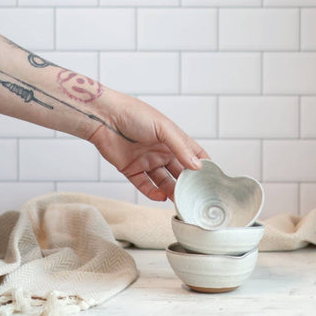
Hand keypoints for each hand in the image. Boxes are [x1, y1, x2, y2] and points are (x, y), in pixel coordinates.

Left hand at [88, 90, 208, 201]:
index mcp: (172, 139)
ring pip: (163, 181)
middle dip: (187, 184)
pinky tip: (161, 196)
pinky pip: (144, 185)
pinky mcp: (131, 169)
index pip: (193, 154)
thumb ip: (181, 147)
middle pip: (179, 172)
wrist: (104, 117)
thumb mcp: (164, 128)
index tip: (212, 180)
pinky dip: (153, 192)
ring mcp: (147, 161)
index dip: (203, 166)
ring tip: (179, 201)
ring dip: (171, 191)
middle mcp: (161, 151)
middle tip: (195, 196)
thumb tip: (198, 166)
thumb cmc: (134, 114)